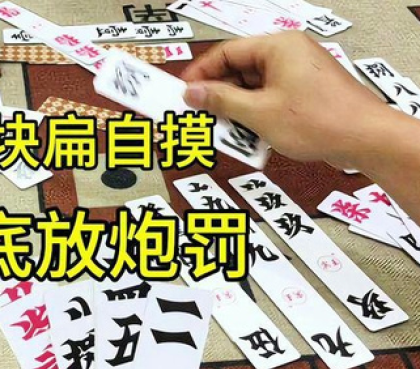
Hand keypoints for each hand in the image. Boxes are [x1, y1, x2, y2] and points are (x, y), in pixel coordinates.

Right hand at [180, 31, 391, 169]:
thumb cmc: (322, 120)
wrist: (366, 139)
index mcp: (278, 47)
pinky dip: (255, 116)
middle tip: (199, 116)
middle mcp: (289, 55)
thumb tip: (193, 93)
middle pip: (239, 71)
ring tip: (225, 132)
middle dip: (218, 97)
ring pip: (253, 89)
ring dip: (237, 111)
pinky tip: (248, 136)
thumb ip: (221, 101)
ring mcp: (298, 75)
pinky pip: (269, 100)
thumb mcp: (259, 113)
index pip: (226, 53)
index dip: (201, 74)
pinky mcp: (304, 94)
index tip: (184, 93)